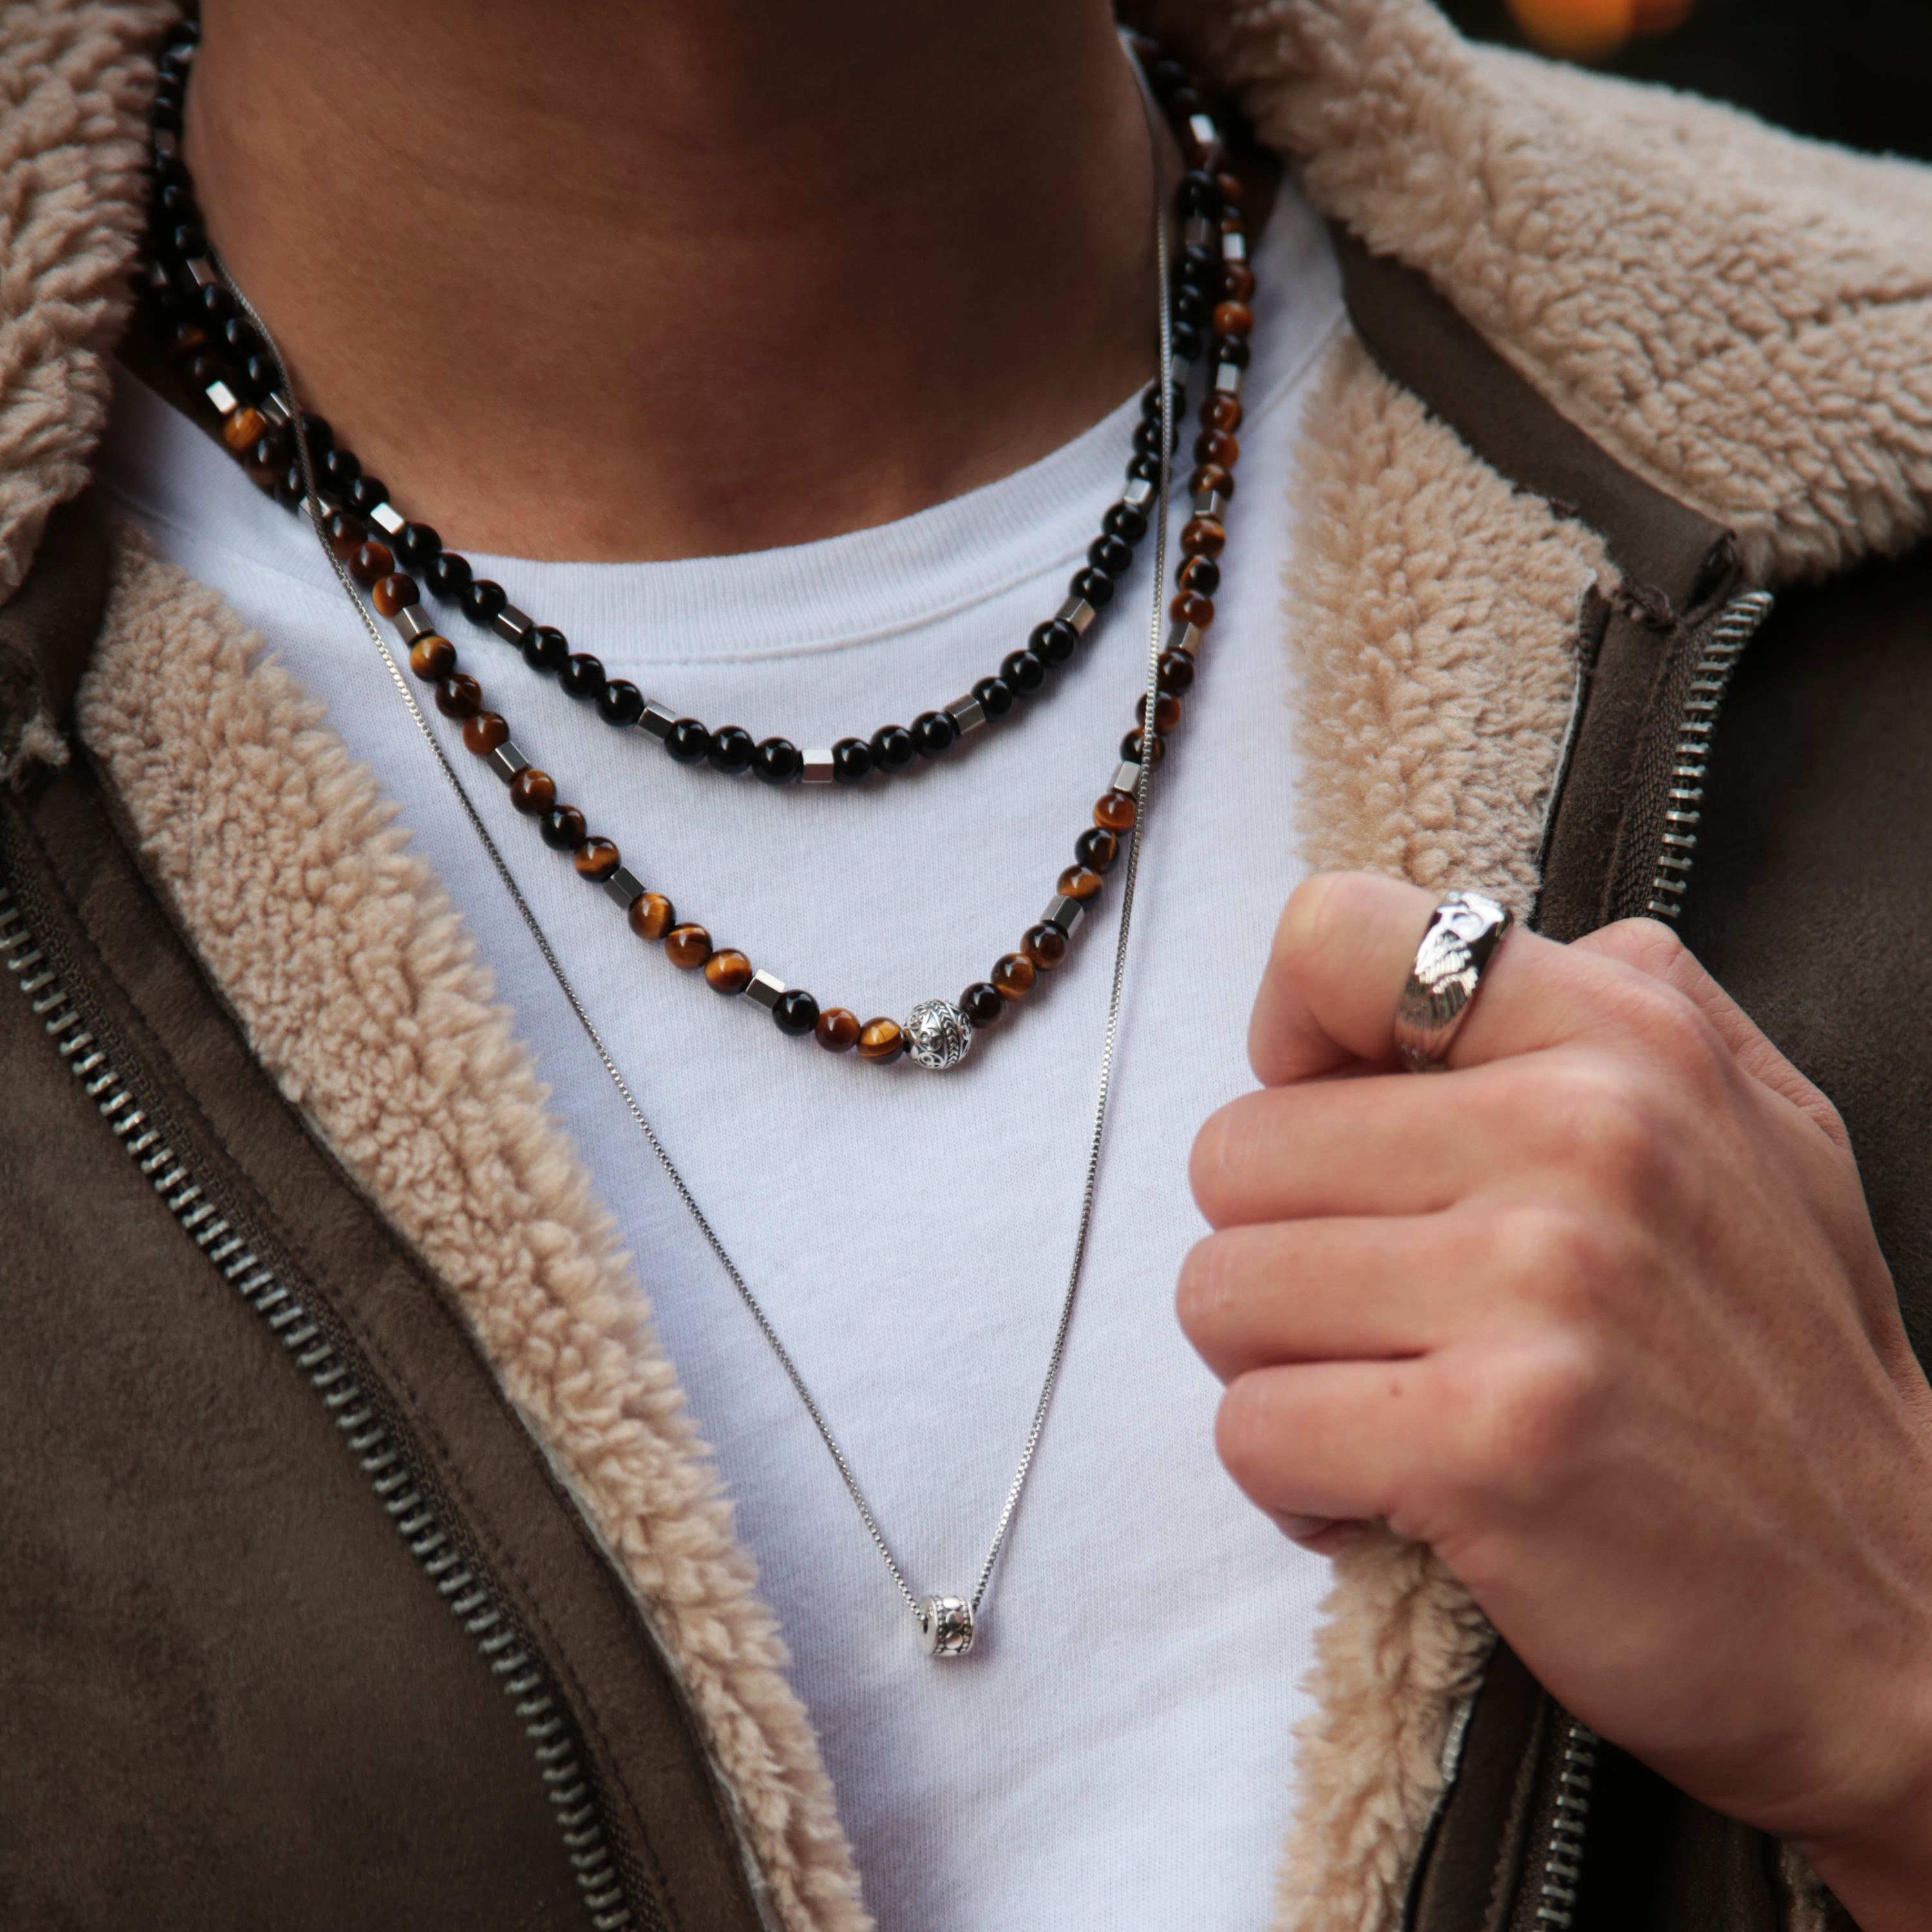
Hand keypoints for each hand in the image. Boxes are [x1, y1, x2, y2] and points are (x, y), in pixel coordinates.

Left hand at [1179, 871, 1931, 1927]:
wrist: (1894, 1621)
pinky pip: (1251, 1430)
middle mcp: (1582, 1137)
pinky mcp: (1488, 1442)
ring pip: (1219, 1293)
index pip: (1332, 939)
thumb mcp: (1751, 1125)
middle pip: (1234, 1152)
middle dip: (1278, 1251)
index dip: (1287, 1042)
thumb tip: (1419, 963)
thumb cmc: (1782, 1371)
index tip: (1330, 1130)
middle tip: (1380, 1319)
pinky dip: (1293, 1479)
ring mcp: (1536, 1288)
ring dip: (1277, 1368)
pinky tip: (1390, 1492)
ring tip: (1390, 1401)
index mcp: (1624, 1034)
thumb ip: (1598, 1009)